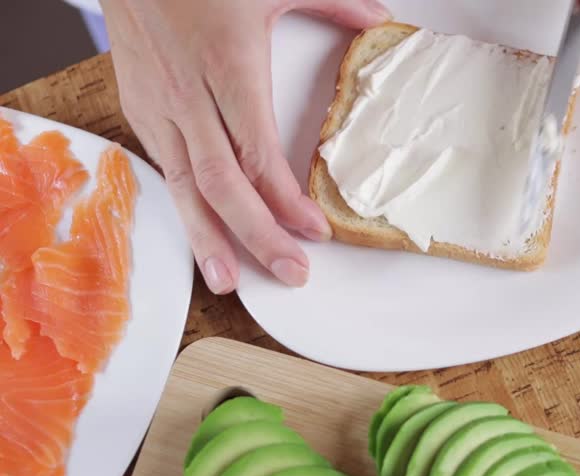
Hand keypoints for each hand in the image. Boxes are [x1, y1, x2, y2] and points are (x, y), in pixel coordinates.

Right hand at [100, 0, 390, 292]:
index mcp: (226, 66)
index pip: (258, 155)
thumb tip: (378, 19)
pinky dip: (186, 205)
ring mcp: (157, 106)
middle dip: (257, 237)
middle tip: (290, 274)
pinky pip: (165, 167)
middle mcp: (187, 96)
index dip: (285, 202)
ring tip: (229, 281)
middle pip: (222, 185)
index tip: (315, 232)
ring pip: (184, 186)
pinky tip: (203, 232)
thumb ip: (331, 1)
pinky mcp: (138, 108)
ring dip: (207, 238)